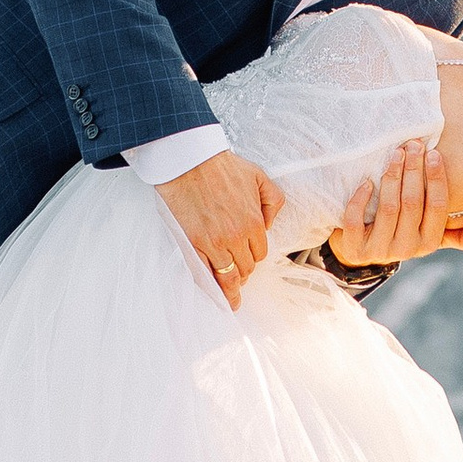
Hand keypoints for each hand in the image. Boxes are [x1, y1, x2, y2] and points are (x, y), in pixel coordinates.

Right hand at [156, 148, 282, 308]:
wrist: (190, 161)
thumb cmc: (221, 166)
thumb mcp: (260, 177)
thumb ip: (273, 201)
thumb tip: (269, 223)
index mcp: (254, 222)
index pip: (260, 253)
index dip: (254, 256)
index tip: (248, 258)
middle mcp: (236, 237)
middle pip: (246, 267)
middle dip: (244, 272)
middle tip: (240, 276)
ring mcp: (214, 243)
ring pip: (228, 277)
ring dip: (231, 289)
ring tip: (232, 300)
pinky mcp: (194, 244)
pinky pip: (205, 273)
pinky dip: (211, 286)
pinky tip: (214, 294)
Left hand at [328, 136, 462, 269]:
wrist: (361, 251)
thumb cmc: (400, 232)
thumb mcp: (429, 234)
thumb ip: (456, 233)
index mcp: (428, 242)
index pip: (438, 208)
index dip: (436, 179)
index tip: (433, 153)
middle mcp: (406, 249)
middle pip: (412, 203)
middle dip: (414, 170)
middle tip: (413, 145)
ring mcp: (379, 250)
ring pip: (389, 208)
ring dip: (392, 177)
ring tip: (395, 154)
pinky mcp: (355, 249)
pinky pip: (356, 221)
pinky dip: (361, 199)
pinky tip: (367, 181)